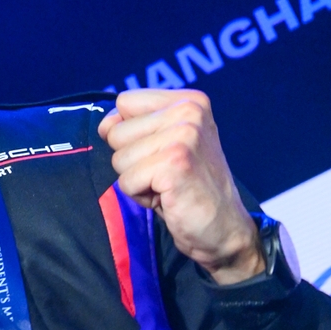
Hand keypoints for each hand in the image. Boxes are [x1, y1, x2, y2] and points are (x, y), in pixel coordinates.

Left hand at [98, 89, 263, 283]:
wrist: (225, 228)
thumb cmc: (190, 188)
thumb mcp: (167, 145)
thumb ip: (138, 126)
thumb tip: (105, 125)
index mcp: (189, 101)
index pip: (124, 102)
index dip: (129, 134)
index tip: (158, 153)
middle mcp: (189, 111)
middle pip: (116, 131)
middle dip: (132, 161)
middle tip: (165, 174)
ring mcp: (183, 135)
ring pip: (119, 158)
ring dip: (137, 180)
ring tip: (167, 186)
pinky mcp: (174, 163)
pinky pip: (126, 181)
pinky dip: (141, 197)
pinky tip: (168, 197)